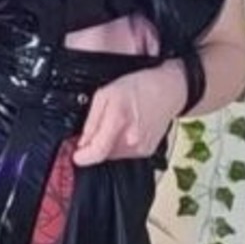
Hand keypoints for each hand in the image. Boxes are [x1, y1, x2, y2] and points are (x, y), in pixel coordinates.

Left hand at [72, 60, 186, 166]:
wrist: (169, 90)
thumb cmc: (139, 87)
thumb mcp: (106, 94)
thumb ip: (92, 121)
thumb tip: (81, 142)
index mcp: (119, 120)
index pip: (97, 152)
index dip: (82, 157)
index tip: (75, 155)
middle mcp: (132, 139)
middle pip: (103, 154)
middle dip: (95, 145)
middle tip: (99, 126)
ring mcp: (141, 147)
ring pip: (113, 155)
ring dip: (108, 144)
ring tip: (117, 123)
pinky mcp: (147, 151)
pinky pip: (125, 153)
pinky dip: (120, 144)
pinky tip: (127, 128)